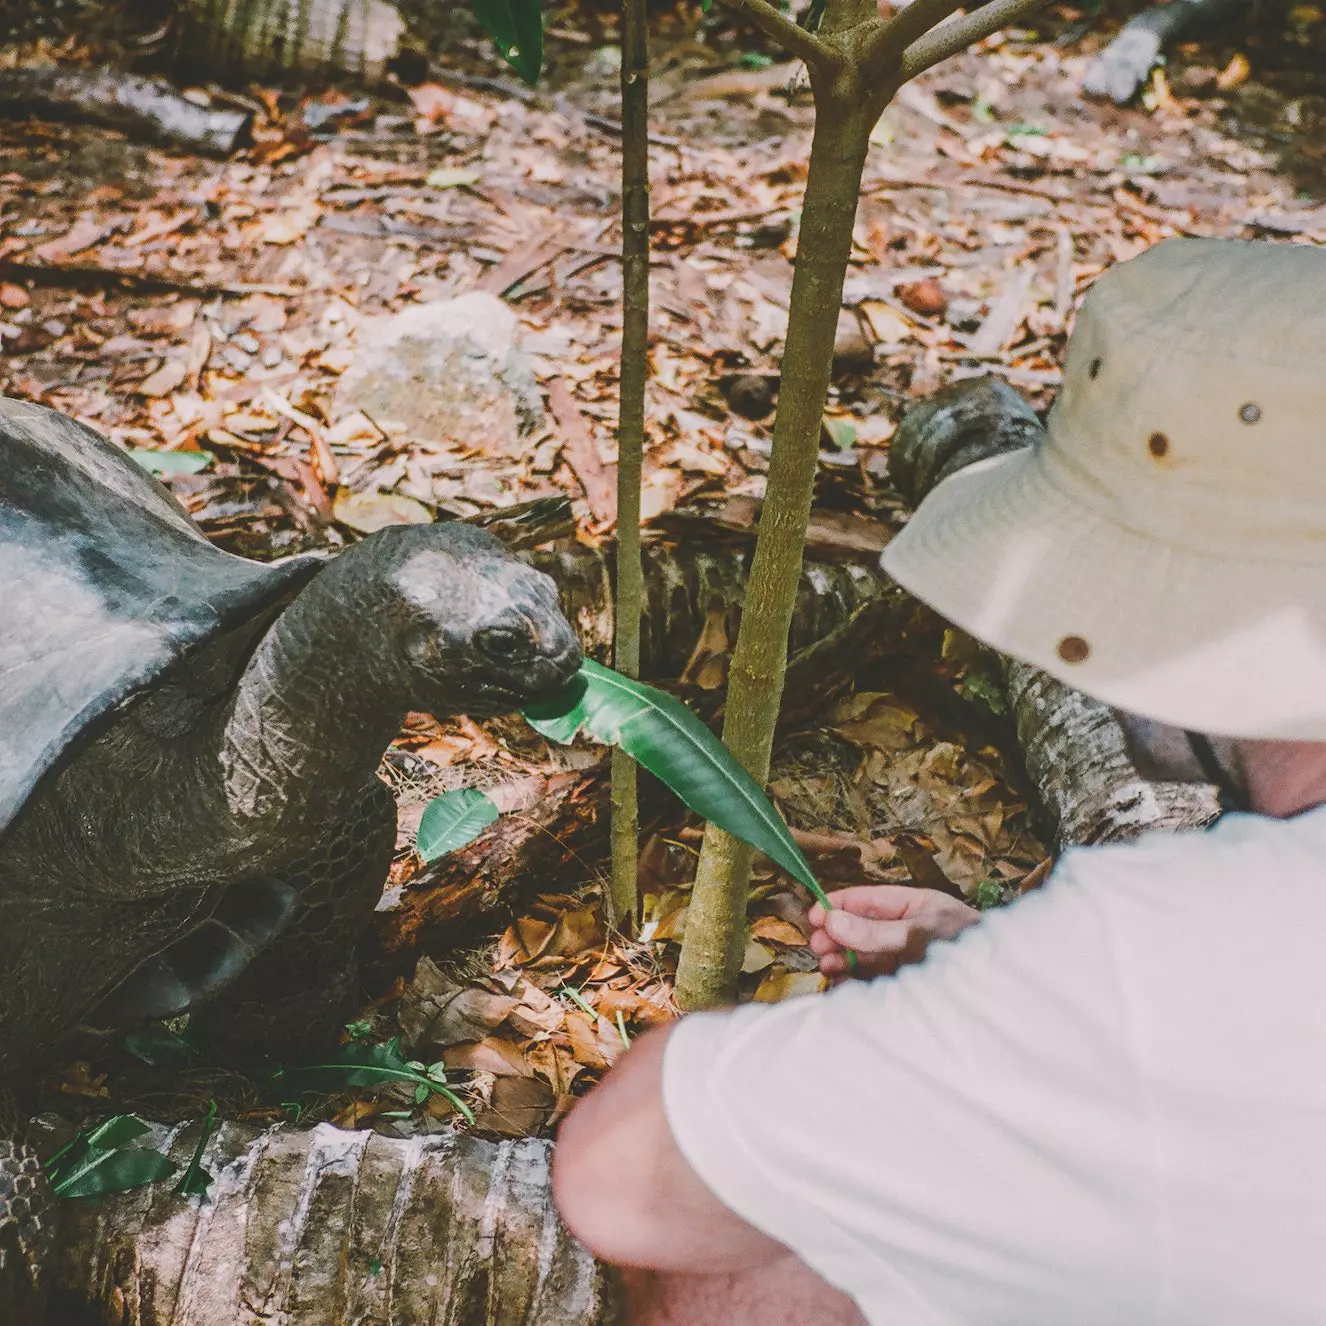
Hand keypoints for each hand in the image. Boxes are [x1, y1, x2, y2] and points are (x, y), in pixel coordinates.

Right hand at [808, 885, 979, 979]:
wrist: (1000, 990)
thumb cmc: (966, 948)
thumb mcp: (918, 934)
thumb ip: (875, 931)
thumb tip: (831, 921)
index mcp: (915, 906)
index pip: (869, 900)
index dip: (839, 905)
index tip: (814, 916)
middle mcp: (907, 931)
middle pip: (862, 929)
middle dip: (837, 935)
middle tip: (816, 946)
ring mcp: (906, 959)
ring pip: (864, 955)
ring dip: (842, 958)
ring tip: (827, 965)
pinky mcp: (905, 985)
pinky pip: (873, 980)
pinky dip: (855, 981)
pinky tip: (842, 984)